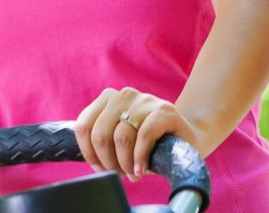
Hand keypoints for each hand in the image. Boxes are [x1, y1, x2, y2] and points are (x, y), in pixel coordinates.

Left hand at [75, 87, 198, 181]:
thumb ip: (102, 143)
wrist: (185, 138)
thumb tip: (91, 160)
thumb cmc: (147, 144)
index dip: (88, 153)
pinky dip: (140, 157)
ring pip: (121, 136)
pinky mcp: (165, 110)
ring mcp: (146, 100)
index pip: (84, 126)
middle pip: (100, 133)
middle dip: (107, 161)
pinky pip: (144, 135)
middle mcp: (124, 95)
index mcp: (108, 99)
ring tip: (132, 173)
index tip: (100, 168)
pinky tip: (141, 168)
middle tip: (119, 174)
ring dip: (125, 163)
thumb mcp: (119, 141)